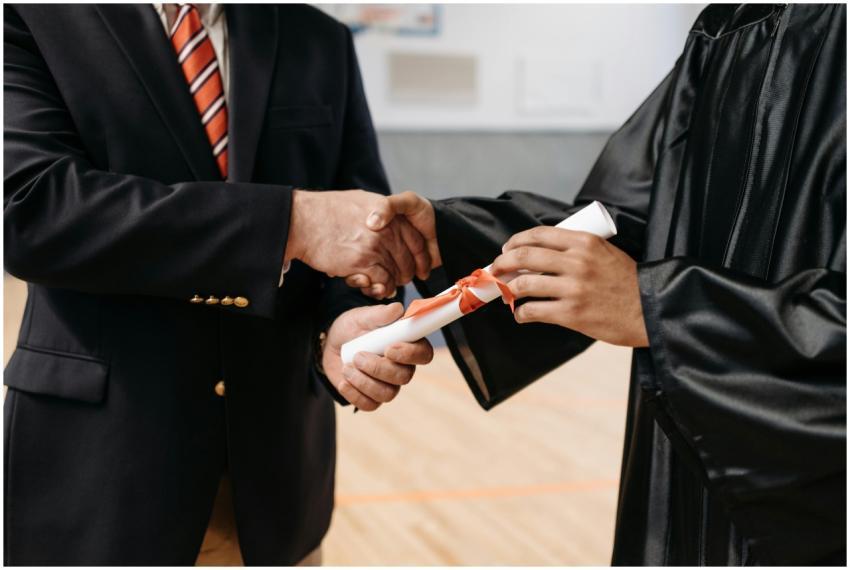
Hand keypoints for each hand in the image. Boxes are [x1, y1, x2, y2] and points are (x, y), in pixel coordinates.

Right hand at [285, 189, 431, 298]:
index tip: (420, 268)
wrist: (303, 221)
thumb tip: (388, 221)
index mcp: (389, 213)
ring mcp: (375, 246)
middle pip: (408, 259)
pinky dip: (380, 289)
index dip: (420, 257)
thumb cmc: (327, 211)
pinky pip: (383, 282)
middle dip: (406, 273)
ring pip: (397, 273)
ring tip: (383, 286)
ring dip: (392, 283)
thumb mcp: (362, 200)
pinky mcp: (362, 262)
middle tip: (399, 281)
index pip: (416, 239)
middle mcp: (387, 229)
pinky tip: (374, 288)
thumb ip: (380, 211)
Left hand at [322, 303, 433, 410]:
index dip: (410, 354)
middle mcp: (402, 367)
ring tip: (348, 366)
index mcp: (407, 344)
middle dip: (378, 368)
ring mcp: (388, 385)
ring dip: (364, 381)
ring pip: (387, 394)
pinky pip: (369, 405)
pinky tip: (343, 381)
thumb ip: (381, 314)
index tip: (389, 348)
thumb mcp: (363, 316)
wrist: (332, 343)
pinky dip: (354, 394)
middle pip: (404, 377)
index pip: (424, 354)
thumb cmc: (354, 327)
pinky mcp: (371, 397)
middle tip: (358, 356)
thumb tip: (398, 310)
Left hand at [490, 227, 648, 346]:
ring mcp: (573, 288)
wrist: (649, 309)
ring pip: (524, 284)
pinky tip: (521, 314)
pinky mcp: (571, 313)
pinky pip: (533, 310)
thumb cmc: (627, 282)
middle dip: (502, 263)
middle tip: (496, 270)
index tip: (506, 249)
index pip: (538, 234)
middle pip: (524, 256)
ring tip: (507, 294)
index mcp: (585, 242)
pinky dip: (521, 313)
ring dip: (509, 289)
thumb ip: (577, 249)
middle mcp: (577, 262)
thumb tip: (540, 254)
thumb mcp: (605, 252)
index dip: (515, 241)